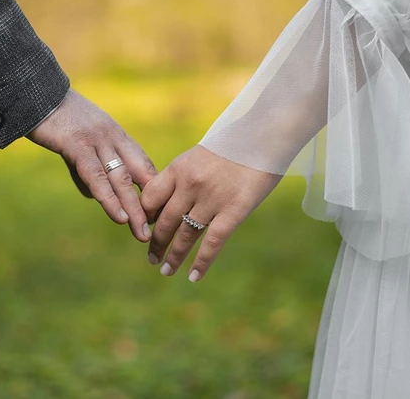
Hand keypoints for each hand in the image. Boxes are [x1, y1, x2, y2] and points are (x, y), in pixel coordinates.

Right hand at [28, 89, 156, 241]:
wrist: (33, 92)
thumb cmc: (53, 117)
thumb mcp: (77, 143)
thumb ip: (87, 168)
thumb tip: (92, 194)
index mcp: (116, 135)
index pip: (143, 165)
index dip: (153, 191)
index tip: (160, 215)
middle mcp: (113, 136)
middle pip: (139, 175)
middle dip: (149, 205)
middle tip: (157, 231)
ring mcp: (97, 140)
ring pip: (122, 180)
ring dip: (133, 209)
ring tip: (142, 233)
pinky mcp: (77, 144)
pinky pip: (97, 176)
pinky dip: (109, 199)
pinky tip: (120, 216)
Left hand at [140, 145, 281, 280]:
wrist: (266, 134)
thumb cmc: (235, 143)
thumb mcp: (201, 154)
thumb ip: (186, 175)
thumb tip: (173, 199)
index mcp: (179, 167)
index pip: (150, 198)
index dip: (144, 216)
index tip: (143, 228)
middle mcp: (190, 184)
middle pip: (165, 220)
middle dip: (155, 242)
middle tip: (151, 257)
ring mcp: (211, 199)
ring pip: (185, 235)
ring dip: (173, 256)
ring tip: (165, 270)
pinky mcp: (234, 210)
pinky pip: (213, 242)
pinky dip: (201, 262)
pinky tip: (193, 276)